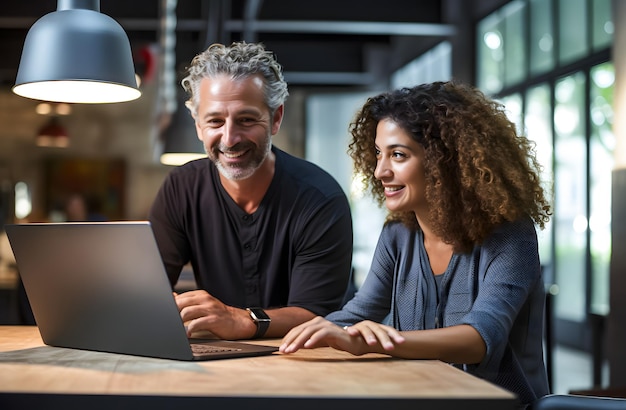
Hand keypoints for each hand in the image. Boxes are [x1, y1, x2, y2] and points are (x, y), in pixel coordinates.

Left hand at [174, 290, 255, 339]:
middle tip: (168, 322)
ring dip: (178, 322)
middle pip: (180, 303)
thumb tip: (172, 297)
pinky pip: (196, 324)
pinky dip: (189, 330)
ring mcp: (210, 309)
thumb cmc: (219, 315)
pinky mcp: (214, 320)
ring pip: (186, 312)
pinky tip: (188, 334)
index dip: (170, 306)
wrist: (238, 321)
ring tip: (176, 329)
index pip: (179, 297)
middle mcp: (205, 300)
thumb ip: (188, 302)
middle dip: (172, 313)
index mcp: (201, 295)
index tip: (165, 314)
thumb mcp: (204, 304)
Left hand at [279, 317, 404, 355]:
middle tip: (283, 351)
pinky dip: (313, 339)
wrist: (355, 342)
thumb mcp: (319, 342)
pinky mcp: (333, 330)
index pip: (297, 330)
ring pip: (308, 331)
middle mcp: (319, 321)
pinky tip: (307, 346)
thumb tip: (294, 347)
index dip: (288, 339)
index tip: (281, 349)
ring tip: (292, 350)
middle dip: (290, 341)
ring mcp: (326, 325)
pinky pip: (321, 334)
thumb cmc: (337, 342)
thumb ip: (308, 342)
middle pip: (300, 330)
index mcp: (314, 323)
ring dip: (298, 341)